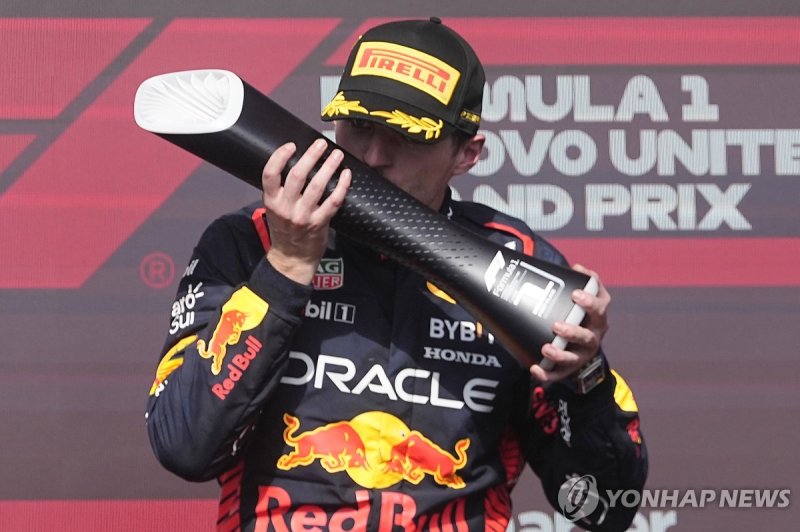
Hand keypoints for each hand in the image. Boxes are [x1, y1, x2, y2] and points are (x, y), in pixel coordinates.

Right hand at [261, 139, 351, 283]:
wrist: (292, 258)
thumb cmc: (284, 230)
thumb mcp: (274, 209)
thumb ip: (281, 190)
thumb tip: (296, 163)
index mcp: (272, 201)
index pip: (270, 173)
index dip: (280, 156)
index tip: (292, 145)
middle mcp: (286, 207)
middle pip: (297, 175)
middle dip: (310, 155)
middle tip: (320, 144)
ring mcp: (303, 216)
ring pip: (317, 185)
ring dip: (328, 166)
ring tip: (336, 154)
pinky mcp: (320, 223)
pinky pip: (333, 201)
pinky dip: (341, 186)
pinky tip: (346, 175)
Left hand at [530, 264, 609, 381]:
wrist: (582, 343)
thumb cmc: (580, 314)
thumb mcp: (585, 297)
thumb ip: (582, 281)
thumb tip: (576, 267)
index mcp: (598, 316)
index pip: (601, 306)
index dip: (591, 301)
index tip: (576, 294)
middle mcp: (594, 335)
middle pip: (588, 336)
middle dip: (573, 331)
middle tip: (557, 325)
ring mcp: (582, 353)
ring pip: (575, 357)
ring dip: (560, 354)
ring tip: (546, 348)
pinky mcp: (570, 368)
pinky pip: (559, 374)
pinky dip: (548, 374)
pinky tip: (535, 369)